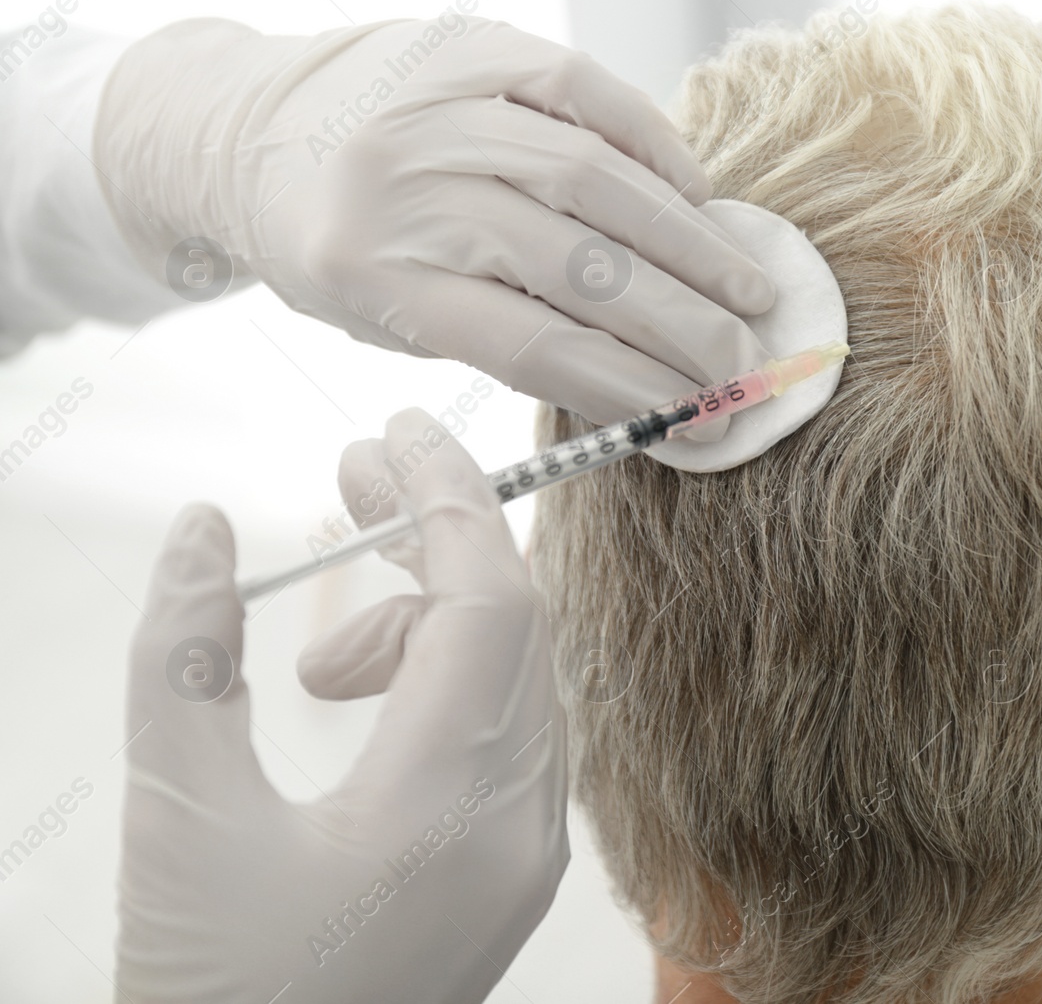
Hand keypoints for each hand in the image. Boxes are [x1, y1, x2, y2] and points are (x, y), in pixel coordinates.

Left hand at [94, 12, 774, 436]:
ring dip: (690, 243)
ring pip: (596, 180)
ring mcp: (440, 107)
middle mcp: (408, 186)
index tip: (698, 418)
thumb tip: (643, 372)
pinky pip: (587, 91)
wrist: (243, 124)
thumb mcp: (388, 318)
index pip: (535, 345)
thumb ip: (501, 337)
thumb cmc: (333, 244)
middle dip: (682, 326)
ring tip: (748, 290)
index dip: (630, 387)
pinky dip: (653, 146)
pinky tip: (699, 199)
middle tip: (746, 366)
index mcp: (377, 274)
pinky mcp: (471, 45)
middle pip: (579, 267)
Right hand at [118, 410, 564, 1001]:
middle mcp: (521, 828)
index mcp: (448, 806)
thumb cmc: (211, 989)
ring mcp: (530, 858)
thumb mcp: (175, 815)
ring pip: (517, 678)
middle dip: (435, 541)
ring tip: (319, 667)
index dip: (446, 497)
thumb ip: (185, 656)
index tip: (395, 430)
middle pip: (515, 627)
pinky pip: (513, 734)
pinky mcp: (515, 877)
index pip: (489, 599)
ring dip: (428, 626)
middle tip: (351, 483)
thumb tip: (207, 528)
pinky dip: (449, 686)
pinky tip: (365, 704)